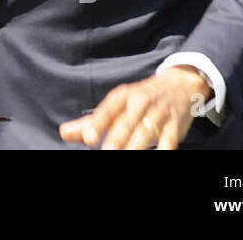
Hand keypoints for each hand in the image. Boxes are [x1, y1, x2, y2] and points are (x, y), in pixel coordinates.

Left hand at [58, 66, 210, 149]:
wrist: (178, 86)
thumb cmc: (139, 99)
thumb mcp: (116, 105)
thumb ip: (90, 122)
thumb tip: (64, 133)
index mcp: (123, 96)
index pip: (108, 109)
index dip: (98, 123)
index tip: (89, 138)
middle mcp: (140, 102)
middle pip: (126, 123)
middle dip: (115, 140)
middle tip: (106, 152)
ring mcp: (159, 113)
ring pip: (146, 133)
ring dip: (136, 147)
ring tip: (126, 156)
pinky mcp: (175, 126)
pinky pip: (168, 140)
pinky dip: (162, 150)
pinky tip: (157, 155)